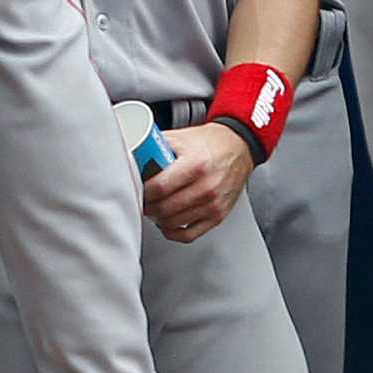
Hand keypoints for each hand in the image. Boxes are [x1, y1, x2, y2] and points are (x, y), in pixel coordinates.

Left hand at [142, 122, 252, 242]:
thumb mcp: (182, 137)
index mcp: (195, 165)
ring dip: (158, 218)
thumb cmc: (211, 142)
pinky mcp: (217, 216)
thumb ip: (157, 144)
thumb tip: (133, 154)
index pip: (160, 187)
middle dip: (148, 206)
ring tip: (153, 209)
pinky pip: (189, 234)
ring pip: (173, 223)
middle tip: (142, 200)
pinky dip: (173, 232)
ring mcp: (212, 204)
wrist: (239, 148)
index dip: (143, 192)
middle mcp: (206, 187)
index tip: (137, 189)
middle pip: (164, 208)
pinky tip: (167, 223)